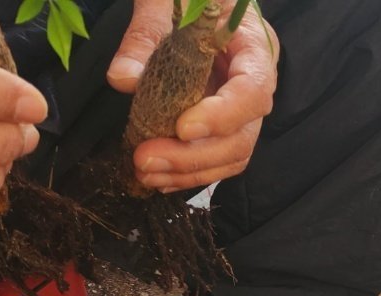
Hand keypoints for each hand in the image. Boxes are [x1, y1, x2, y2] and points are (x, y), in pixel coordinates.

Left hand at [108, 0, 278, 192]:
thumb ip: (145, 35)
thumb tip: (124, 81)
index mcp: (252, 45)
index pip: (252, 90)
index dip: (222, 116)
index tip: (182, 129)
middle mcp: (255, 82)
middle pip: (243, 135)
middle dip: (195, 156)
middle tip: (146, 159)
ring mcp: (241, 108)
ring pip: (232, 155)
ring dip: (189, 173)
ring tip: (144, 173)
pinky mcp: (224, 123)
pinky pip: (217, 157)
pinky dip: (188, 173)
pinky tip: (158, 176)